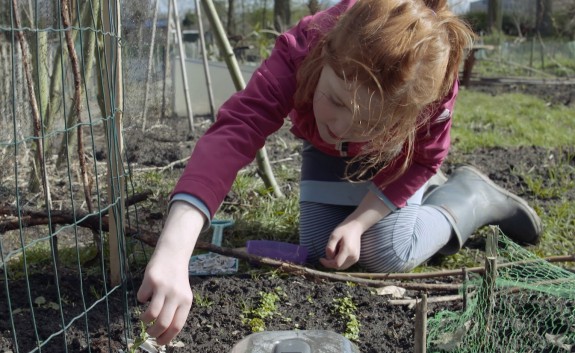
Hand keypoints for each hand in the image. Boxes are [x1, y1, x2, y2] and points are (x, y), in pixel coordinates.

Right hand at [137, 202, 204, 344]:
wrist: (173, 255)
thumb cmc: (176, 280)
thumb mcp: (182, 295)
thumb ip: (176, 311)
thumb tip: (163, 335)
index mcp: (186, 301)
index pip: (177, 326)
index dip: (166, 338)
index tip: (159, 342)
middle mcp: (176, 295)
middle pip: (163, 323)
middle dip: (153, 332)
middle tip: (149, 333)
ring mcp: (163, 287)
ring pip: (150, 314)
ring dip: (144, 319)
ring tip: (144, 317)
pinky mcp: (151, 280)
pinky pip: (141, 298)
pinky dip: (141, 299)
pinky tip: (146, 292)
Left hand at [319, 220, 363, 269]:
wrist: (355, 227)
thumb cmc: (343, 230)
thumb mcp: (334, 235)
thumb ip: (330, 247)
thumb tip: (328, 257)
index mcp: (348, 250)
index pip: (336, 263)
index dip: (327, 263)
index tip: (321, 259)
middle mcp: (353, 256)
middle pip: (338, 266)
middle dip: (330, 262)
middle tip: (328, 252)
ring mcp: (355, 259)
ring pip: (341, 267)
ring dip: (335, 262)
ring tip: (335, 250)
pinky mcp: (355, 259)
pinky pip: (344, 265)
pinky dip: (339, 261)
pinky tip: (338, 253)